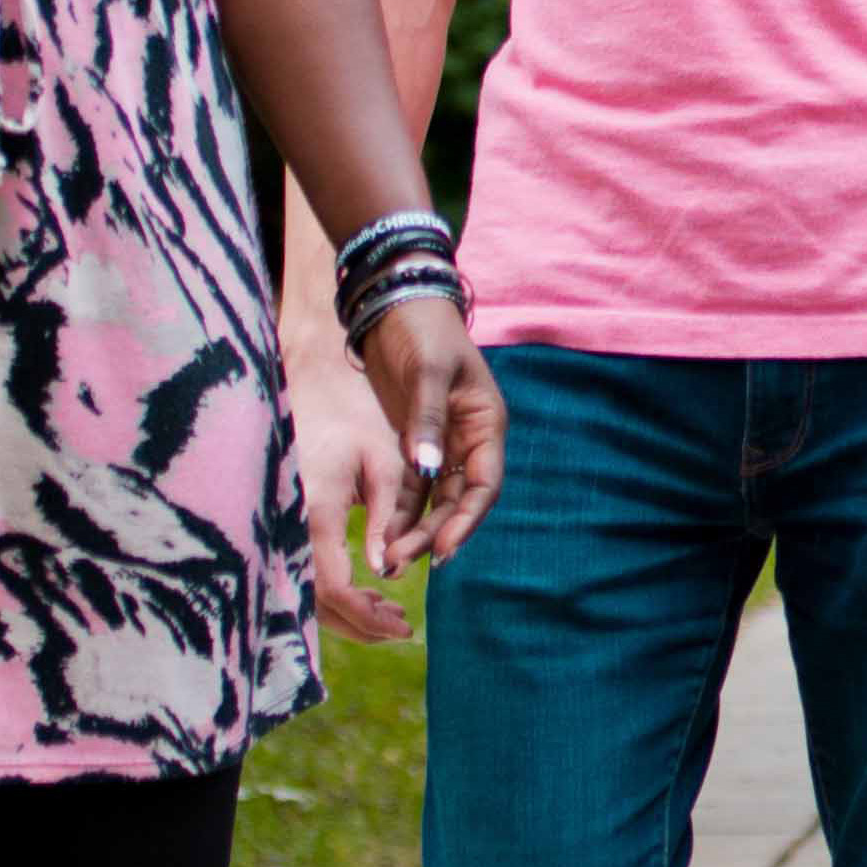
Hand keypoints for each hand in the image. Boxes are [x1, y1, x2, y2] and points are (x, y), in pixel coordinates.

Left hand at [296, 304, 505, 644]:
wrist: (395, 302)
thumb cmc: (422, 330)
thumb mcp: (426, 371)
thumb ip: (426, 421)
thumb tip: (426, 469)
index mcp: (485, 424)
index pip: (483, 485)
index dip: (466, 521)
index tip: (442, 550)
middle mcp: (468, 441)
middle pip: (456, 502)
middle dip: (432, 534)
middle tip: (403, 563)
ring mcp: (441, 444)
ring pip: (433, 500)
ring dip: (414, 530)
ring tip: (390, 562)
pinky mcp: (413, 442)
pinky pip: (410, 487)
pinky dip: (398, 512)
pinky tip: (381, 538)